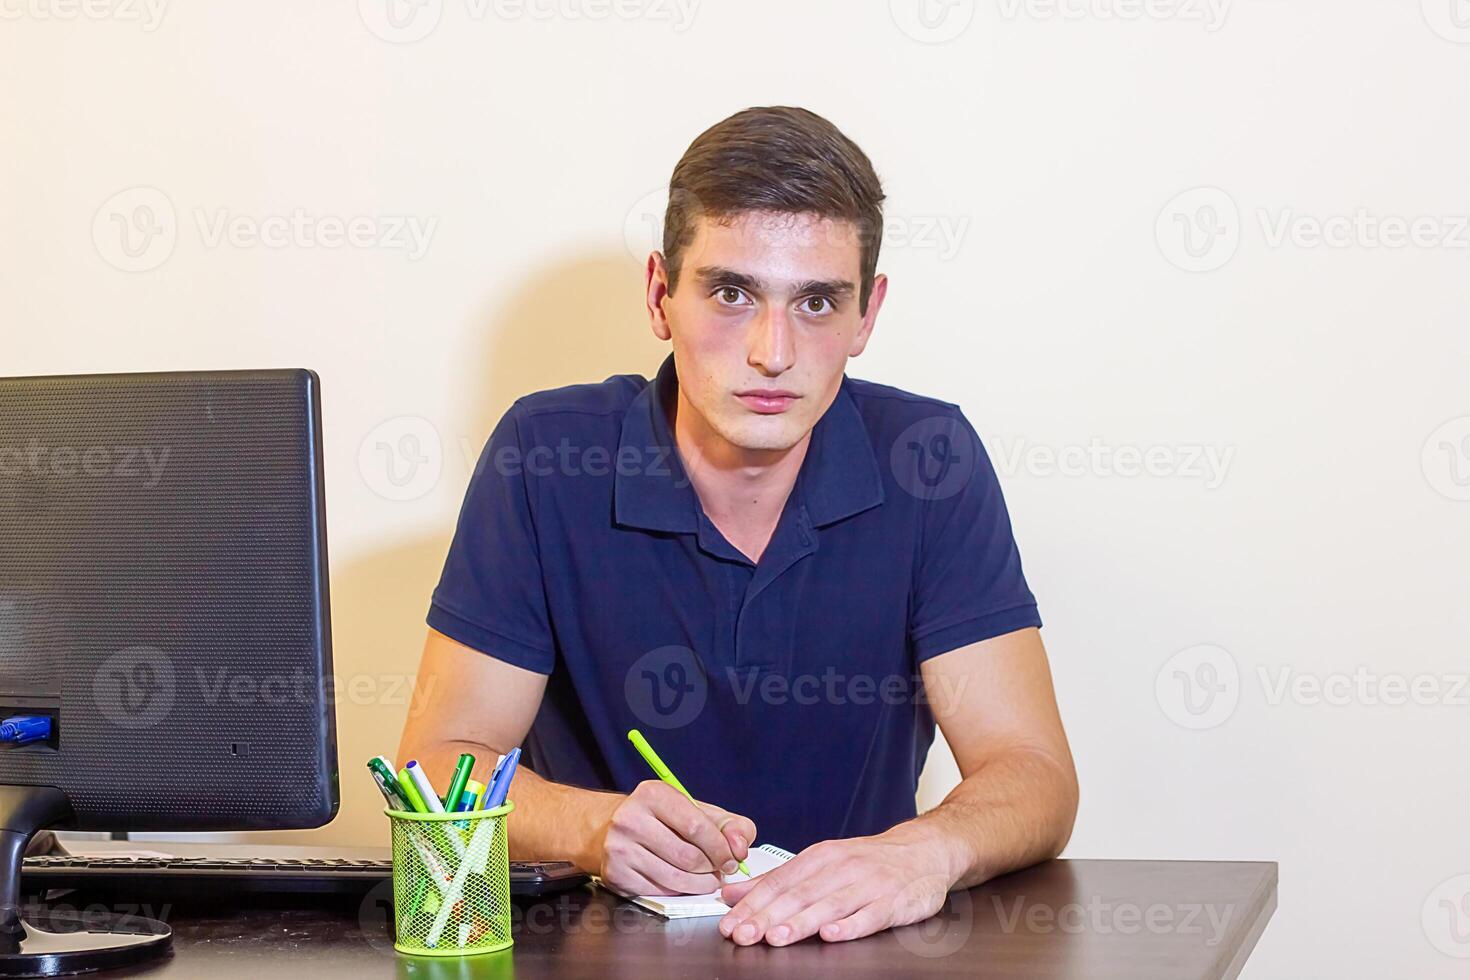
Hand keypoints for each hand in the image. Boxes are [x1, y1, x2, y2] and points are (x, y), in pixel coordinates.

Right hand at [594, 780, 756, 896]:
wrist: (604, 828)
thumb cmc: (657, 818)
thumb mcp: (692, 809)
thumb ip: (726, 823)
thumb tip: (740, 846)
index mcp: (654, 795)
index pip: (697, 827)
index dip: (722, 848)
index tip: (734, 859)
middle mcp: (631, 819)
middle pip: (688, 856)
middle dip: (713, 868)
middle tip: (721, 871)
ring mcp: (620, 848)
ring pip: (675, 878)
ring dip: (699, 884)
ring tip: (707, 879)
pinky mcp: (616, 874)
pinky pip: (659, 891)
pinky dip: (678, 891)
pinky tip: (683, 882)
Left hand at [718, 832, 953, 945]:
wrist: (922, 851)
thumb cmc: (868, 861)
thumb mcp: (821, 863)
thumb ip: (777, 881)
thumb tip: (733, 895)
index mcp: (820, 857)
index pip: (779, 882)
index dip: (752, 904)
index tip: (730, 923)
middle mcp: (842, 868)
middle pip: (799, 895)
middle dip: (768, 916)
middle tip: (744, 934)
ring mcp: (868, 884)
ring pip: (830, 905)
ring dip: (801, 922)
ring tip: (776, 937)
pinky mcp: (893, 902)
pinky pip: (870, 915)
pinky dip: (851, 925)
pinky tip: (832, 934)